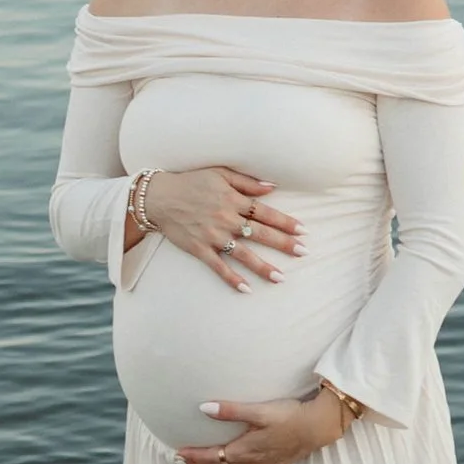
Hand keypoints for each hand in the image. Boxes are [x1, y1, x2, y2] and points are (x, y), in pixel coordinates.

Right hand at [139, 165, 302, 291]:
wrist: (159, 197)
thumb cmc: (191, 182)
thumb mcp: (220, 174)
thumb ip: (247, 182)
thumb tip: (272, 186)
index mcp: (232, 200)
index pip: (265, 212)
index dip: (285, 222)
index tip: (303, 230)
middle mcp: (226, 219)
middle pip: (260, 233)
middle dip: (283, 243)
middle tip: (304, 252)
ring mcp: (213, 236)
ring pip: (243, 254)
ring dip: (263, 266)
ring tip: (281, 277)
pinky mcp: (200, 249)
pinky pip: (218, 267)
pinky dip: (232, 278)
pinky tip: (246, 289)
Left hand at [180, 391, 348, 463]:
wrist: (318, 426)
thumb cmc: (289, 416)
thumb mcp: (259, 410)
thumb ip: (231, 410)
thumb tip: (203, 408)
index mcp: (245, 449)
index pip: (213, 456)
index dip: (195, 455)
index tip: (179, 454)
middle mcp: (253, 461)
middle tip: (183, 463)